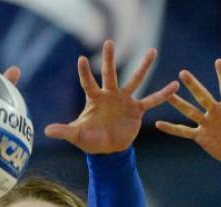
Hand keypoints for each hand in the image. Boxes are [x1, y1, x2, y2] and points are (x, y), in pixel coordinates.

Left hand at [44, 40, 177, 153]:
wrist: (108, 150)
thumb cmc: (91, 140)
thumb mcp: (77, 135)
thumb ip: (64, 131)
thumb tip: (46, 131)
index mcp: (95, 99)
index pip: (88, 83)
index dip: (84, 73)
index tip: (81, 59)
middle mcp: (110, 95)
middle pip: (110, 74)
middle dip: (109, 59)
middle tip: (109, 42)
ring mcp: (125, 100)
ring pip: (135, 80)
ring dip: (143, 66)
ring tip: (152, 51)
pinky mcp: (136, 110)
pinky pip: (151, 100)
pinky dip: (162, 94)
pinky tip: (174, 85)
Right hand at [155, 59, 220, 165]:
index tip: (218, 62)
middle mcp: (216, 111)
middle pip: (202, 97)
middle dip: (194, 86)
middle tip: (183, 73)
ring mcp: (207, 123)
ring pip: (190, 112)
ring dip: (179, 104)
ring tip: (168, 93)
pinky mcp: (201, 136)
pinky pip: (184, 132)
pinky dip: (172, 129)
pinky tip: (159, 123)